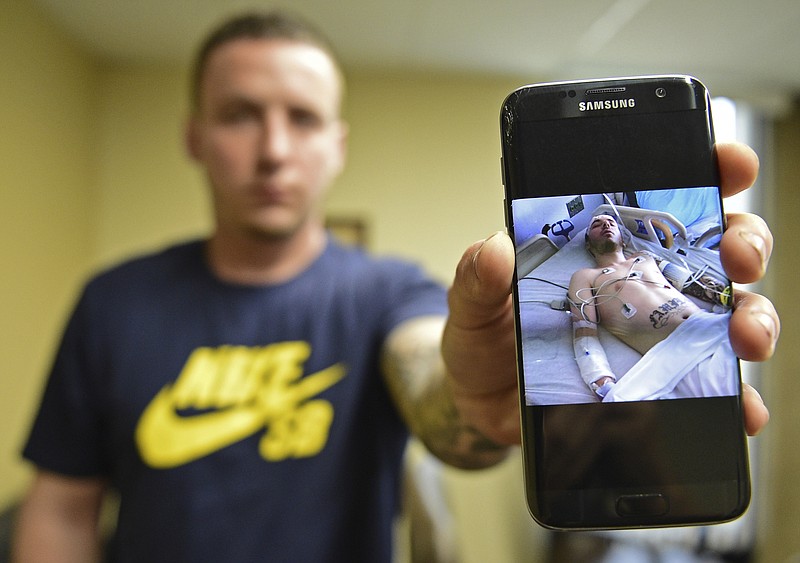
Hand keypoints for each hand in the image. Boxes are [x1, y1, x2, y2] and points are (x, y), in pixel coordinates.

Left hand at [442, 141, 778, 443]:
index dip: (707, 172)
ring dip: (753, 318)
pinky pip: (708, 384)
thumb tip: (495, 248)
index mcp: (601, 250)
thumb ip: (478, 276)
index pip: (662, 198)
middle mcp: (639, 285)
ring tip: (745, 337)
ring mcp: (654, 335)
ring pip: (728, 313)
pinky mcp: (657, 383)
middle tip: (737, 256)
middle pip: (713, 250)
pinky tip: (742, 406)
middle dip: (742, 242)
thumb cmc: (483, 341)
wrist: (481, 403)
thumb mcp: (473, 303)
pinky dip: (736, 395)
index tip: (730, 164)